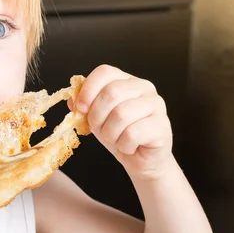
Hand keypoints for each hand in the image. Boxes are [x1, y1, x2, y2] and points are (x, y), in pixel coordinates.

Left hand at [75, 65, 173, 179]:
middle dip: (97, 116)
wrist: (141, 160)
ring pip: (121, 114)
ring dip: (110, 133)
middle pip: (111, 92)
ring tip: (115, 139)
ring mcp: (156, 105)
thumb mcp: (97, 117)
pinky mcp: (161, 125)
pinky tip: (129, 146)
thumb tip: (72, 100)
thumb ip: (85, 105)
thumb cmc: (119, 135)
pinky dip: (124, 145)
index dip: (88, 90)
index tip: (81, 108)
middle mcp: (144, 87)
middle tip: (99, 129)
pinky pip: (132, 133)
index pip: (104, 72)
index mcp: (126, 80)